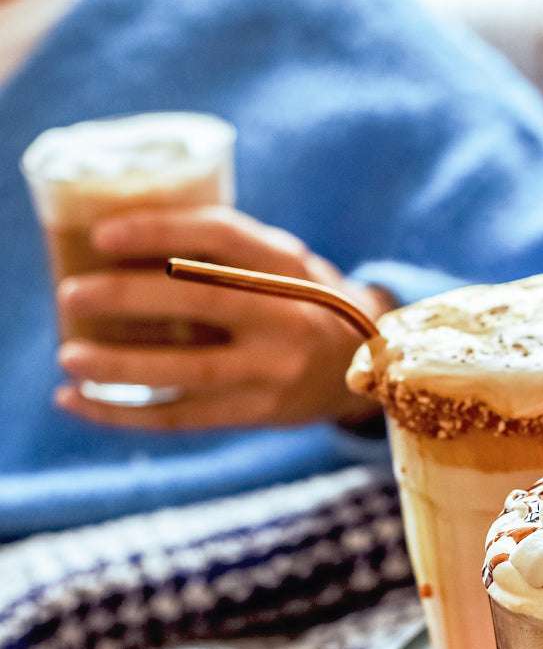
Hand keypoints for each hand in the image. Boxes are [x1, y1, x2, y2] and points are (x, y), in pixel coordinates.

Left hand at [55, 206, 392, 429]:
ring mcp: (278, 370)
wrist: (366, 363)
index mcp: (291, 266)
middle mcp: (290, 317)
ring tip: (70, 359)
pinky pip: (186, 418)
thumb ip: (227, 253)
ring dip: (122, 368)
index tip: (102, 236)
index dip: (161, 231)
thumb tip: (117, 249)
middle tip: (71, 295)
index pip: (224, 237)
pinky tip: (80, 403)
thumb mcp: (282, 263)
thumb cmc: (298, 301)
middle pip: (204, 303)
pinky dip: (126, 414)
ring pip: (191, 371)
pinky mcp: (262, 412)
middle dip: (130, 298)